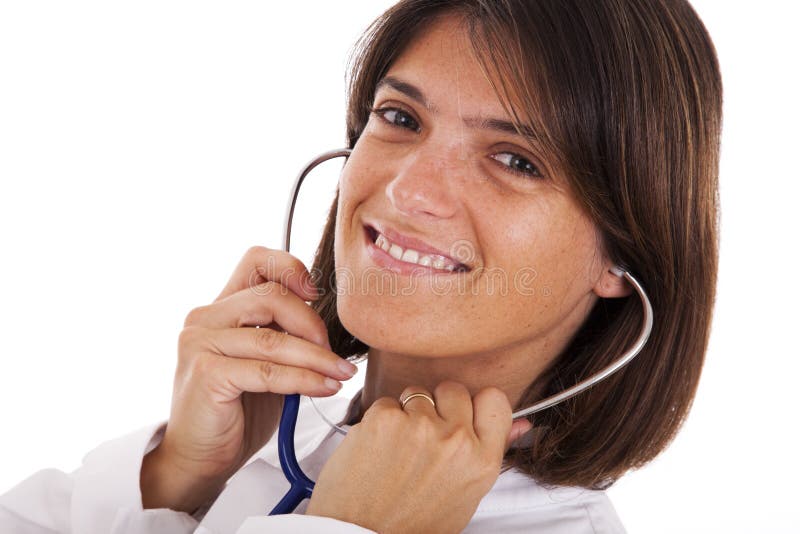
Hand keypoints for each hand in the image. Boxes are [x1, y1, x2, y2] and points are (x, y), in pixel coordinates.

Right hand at [141, 246, 357, 511]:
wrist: (201, 458)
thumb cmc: (238, 410)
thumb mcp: (266, 362)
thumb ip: (285, 335)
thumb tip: (330, 325)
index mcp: (222, 307)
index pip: (257, 260)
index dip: (292, 268)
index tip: (316, 295)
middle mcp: (206, 318)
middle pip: (272, 296)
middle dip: (313, 324)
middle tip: (334, 354)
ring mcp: (201, 343)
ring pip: (273, 339)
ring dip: (317, 358)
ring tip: (341, 375)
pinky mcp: (206, 373)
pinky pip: (267, 371)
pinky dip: (304, 380)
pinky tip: (325, 388)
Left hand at [306, 382, 532, 533]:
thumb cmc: (414, 522)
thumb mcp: (465, 495)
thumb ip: (490, 453)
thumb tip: (522, 424)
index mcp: (482, 460)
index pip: (495, 400)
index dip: (476, 404)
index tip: (463, 415)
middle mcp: (456, 440)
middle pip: (454, 389)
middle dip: (439, 404)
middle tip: (424, 435)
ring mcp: (419, 426)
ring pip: (417, 393)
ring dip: (407, 413)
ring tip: (398, 449)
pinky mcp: (384, 419)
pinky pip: (387, 402)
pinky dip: (380, 421)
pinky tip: (378, 450)